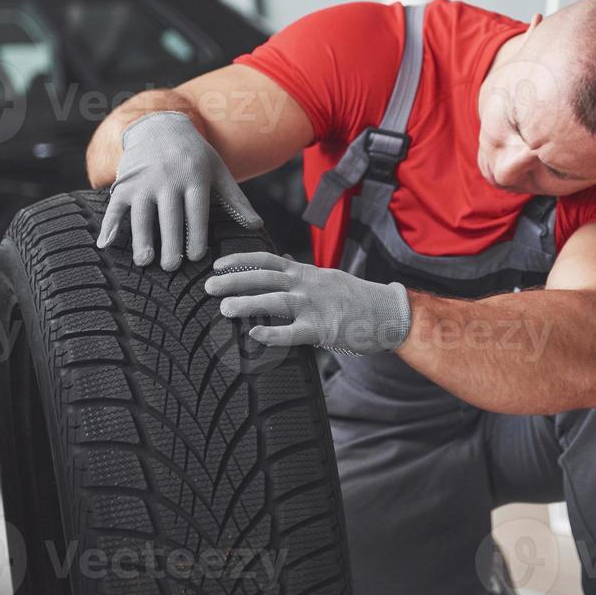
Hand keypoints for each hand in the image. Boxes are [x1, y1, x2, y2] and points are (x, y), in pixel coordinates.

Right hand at [97, 111, 261, 269]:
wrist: (160, 126)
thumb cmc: (194, 155)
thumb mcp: (217, 171)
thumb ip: (236, 199)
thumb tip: (257, 225)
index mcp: (194, 177)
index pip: (196, 210)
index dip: (196, 233)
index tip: (196, 257)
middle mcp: (168, 179)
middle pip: (169, 215)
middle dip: (170, 242)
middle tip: (171, 267)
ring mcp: (144, 181)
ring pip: (142, 213)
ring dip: (141, 238)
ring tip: (144, 261)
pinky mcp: (125, 183)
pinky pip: (115, 206)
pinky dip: (108, 224)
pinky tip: (104, 244)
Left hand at [205, 252, 411, 354]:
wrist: (387, 312)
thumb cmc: (355, 297)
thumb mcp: (327, 277)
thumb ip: (303, 272)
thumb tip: (284, 261)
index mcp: (305, 272)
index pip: (266, 260)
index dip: (240, 261)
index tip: (217, 264)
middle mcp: (306, 285)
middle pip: (263, 277)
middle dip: (234, 280)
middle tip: (208, 286)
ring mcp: (314, 306)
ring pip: (274, 301)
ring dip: (246, 303)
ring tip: (223, 308)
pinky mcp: (322, 329)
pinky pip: (292, 332)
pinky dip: (272, 333)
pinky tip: (254, 334)